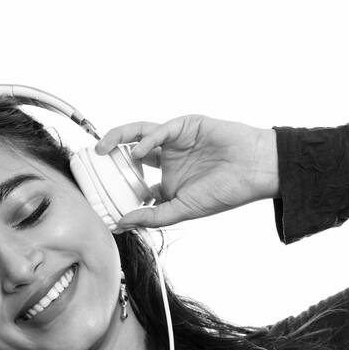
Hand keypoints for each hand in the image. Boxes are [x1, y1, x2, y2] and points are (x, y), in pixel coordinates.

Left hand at [94, 115, 278, 228]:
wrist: (255, 170)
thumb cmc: (226, 192)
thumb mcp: (183, 210)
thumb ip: (153, 216)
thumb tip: (121, 223)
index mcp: (167, 183)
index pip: (134, 184)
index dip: (117, 189)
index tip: (100, 199)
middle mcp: (168, 161)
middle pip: (129, 155)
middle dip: (110, 158)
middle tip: (93, 163)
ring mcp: (175, 142)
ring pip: (139, 135)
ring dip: (118, 138)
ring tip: (103, 148)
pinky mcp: (185, 126)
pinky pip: (159, 130)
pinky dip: (146, 139)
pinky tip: (138, 153)